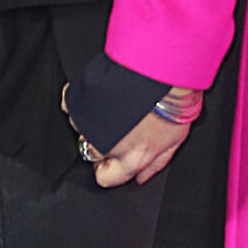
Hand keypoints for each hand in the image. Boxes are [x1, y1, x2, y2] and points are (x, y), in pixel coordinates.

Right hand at [61, 85, 198, 187]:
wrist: (161, 68)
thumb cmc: (172, 102)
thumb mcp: (175, 140)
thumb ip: (155, 164)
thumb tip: (141, 178)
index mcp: (130, 158)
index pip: (105, 178)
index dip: (109, 169)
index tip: (113, 159)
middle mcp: (105, 145)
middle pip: (92, 153)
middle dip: (102, 142)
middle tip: (119, 125)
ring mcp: (88, 123)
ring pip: (81, 129)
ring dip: (92, 119)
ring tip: (114, 104)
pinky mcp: (78, 101)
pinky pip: (72, 105)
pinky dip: (82, 100)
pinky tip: (101, 93)